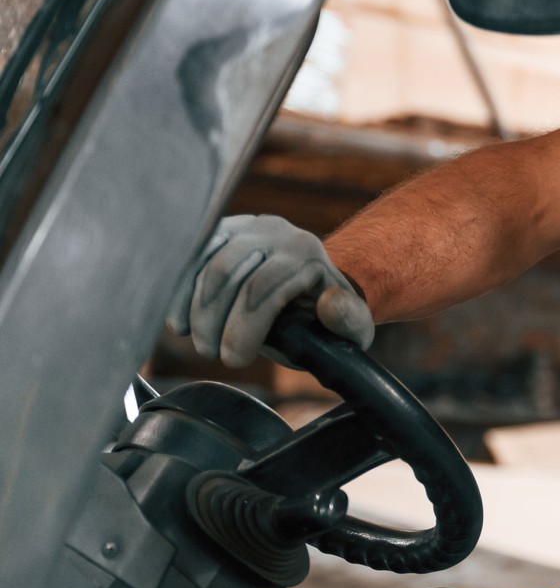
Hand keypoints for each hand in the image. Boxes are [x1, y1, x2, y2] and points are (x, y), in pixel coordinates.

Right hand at [166, 214, 374, 366]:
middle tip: (210, 353)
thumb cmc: (326, 314)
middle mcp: (276, 233)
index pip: (263, 289)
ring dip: (194, 309)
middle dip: (213, 322)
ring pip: (205, 265)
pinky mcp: (222, 229)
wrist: (311, 282)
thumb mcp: (352, 324)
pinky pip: (191, 255)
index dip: (242, 328)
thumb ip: (350, 321)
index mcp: (307, 255)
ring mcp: (246, 226)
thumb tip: (328, 304)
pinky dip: (179, 289)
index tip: (232, 360)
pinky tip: (178, 321)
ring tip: (198, 341)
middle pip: (227, 274)